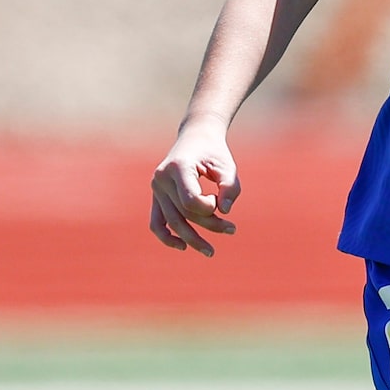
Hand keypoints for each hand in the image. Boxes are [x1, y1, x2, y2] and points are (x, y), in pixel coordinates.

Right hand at [150, 124, 239, 256]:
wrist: (196, 138)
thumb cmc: (214, 152)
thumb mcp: (227, 166)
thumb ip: (230, 187)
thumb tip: (225, 211)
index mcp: (178, 167)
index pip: (190, 200)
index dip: (209, 207)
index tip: (220, 199)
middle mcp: (162, 178)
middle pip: (184, 213)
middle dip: (210, 224)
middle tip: (232, 229)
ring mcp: (156, 188)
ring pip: (172, 222)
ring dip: (192, 239)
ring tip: (211, 252)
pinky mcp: (156, 196)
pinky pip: (156, 222)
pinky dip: (166, 237)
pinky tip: (183, 247)